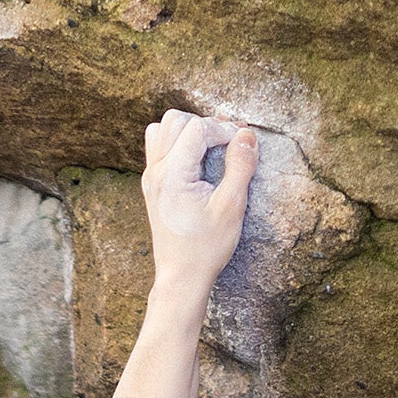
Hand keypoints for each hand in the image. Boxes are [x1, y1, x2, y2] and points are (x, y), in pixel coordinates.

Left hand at [137, 109, 257, 306]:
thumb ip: (240, 166)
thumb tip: (247, 135)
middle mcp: (156, 171)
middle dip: (205, 125)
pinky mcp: (152, 185)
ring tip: (210, 148)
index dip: (224, 129)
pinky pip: (158, 147)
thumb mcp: (231, 207)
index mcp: (173, 174)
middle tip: (227, 143)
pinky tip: (196, 160)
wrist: (181, 277)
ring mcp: (150, 177)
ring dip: (188, 130)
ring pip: (162, 129)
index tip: (242, 143)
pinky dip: (176, 143)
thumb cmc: (206, 248)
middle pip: (175, 120)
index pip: (198, 128)